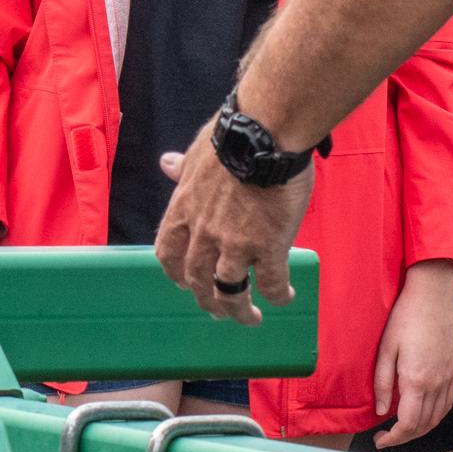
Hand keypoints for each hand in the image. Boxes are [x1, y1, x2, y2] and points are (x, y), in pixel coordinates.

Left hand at [153, 120, 312, 325]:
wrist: (264, 132)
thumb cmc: (233, 136)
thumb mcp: (198, 151)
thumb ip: (184, 168)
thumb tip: (166, 163)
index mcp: (184, 209)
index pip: (168, 251)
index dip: (175, 272)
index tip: (183, 282)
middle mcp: (203, 232)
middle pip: (197, 280)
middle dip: (206, 301)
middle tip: (218, 312)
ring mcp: (234, 243)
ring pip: (229, 291)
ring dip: (238, 311)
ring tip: (250, 319)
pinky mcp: (268, 245)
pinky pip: (271, 282)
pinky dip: (278, 295)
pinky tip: (286, 297)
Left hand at [370, 261, 452, 448]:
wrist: (434, 296)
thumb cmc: (406, 317)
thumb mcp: (385, 349)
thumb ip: (382, 383)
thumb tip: (380, 411)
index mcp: (416, 380)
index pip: (408, 424)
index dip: (393, 438)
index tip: (379, 440)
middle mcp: (437, 384)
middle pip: (424, 425)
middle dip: (404, 437)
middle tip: (386, 437)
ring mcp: (448, 379)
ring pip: (438, 418)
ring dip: (420, 429)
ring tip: (401, 428)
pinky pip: (447, 404)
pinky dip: (435, 416)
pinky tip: (423, 413)